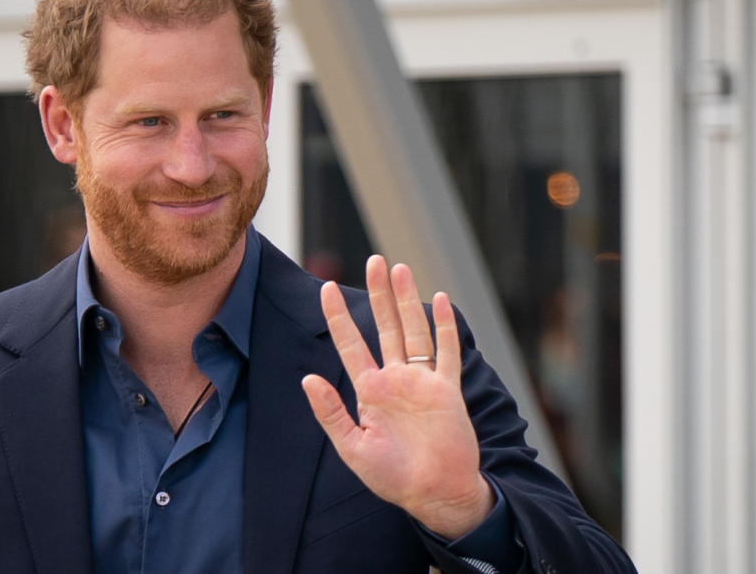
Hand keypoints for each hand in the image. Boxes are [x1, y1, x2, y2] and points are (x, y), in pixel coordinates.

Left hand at [302, 255, 494, 539]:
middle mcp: (395, 379)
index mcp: (370, 391)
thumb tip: (307, 378)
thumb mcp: (352, 448)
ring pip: (414, 331)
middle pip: (385, 326)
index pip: (350, 344)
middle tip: (373, 260)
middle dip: (379, 293)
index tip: (324, 288)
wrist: (435, 494)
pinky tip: (440, 300)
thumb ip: (331, 412)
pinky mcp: (447, 390)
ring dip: (407, 300)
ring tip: (400, 269)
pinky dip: (445, 327)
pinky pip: (447, 352)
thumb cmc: (392, 478)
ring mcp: (423, 382)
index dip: (338, 316)